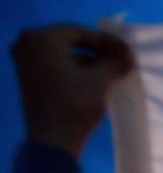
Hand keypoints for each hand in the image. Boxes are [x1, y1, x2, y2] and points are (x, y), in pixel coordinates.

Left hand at [10, 25, 133, 158]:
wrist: (53, 140)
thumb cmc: (75, 104)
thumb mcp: (100, 80)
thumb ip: (114, 63)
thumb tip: (127, 58)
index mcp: (43, 39)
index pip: (80, 32)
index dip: (107, 41)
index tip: (127, 51)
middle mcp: (29, 46)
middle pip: (70, 42)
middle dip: (98, 51)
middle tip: (121, 59)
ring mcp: (26, 63)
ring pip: (64, 55)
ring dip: (89, 61)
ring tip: (112, 70)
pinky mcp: (30, 79)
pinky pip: (56, 66)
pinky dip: (76, 70)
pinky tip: (96, 78)